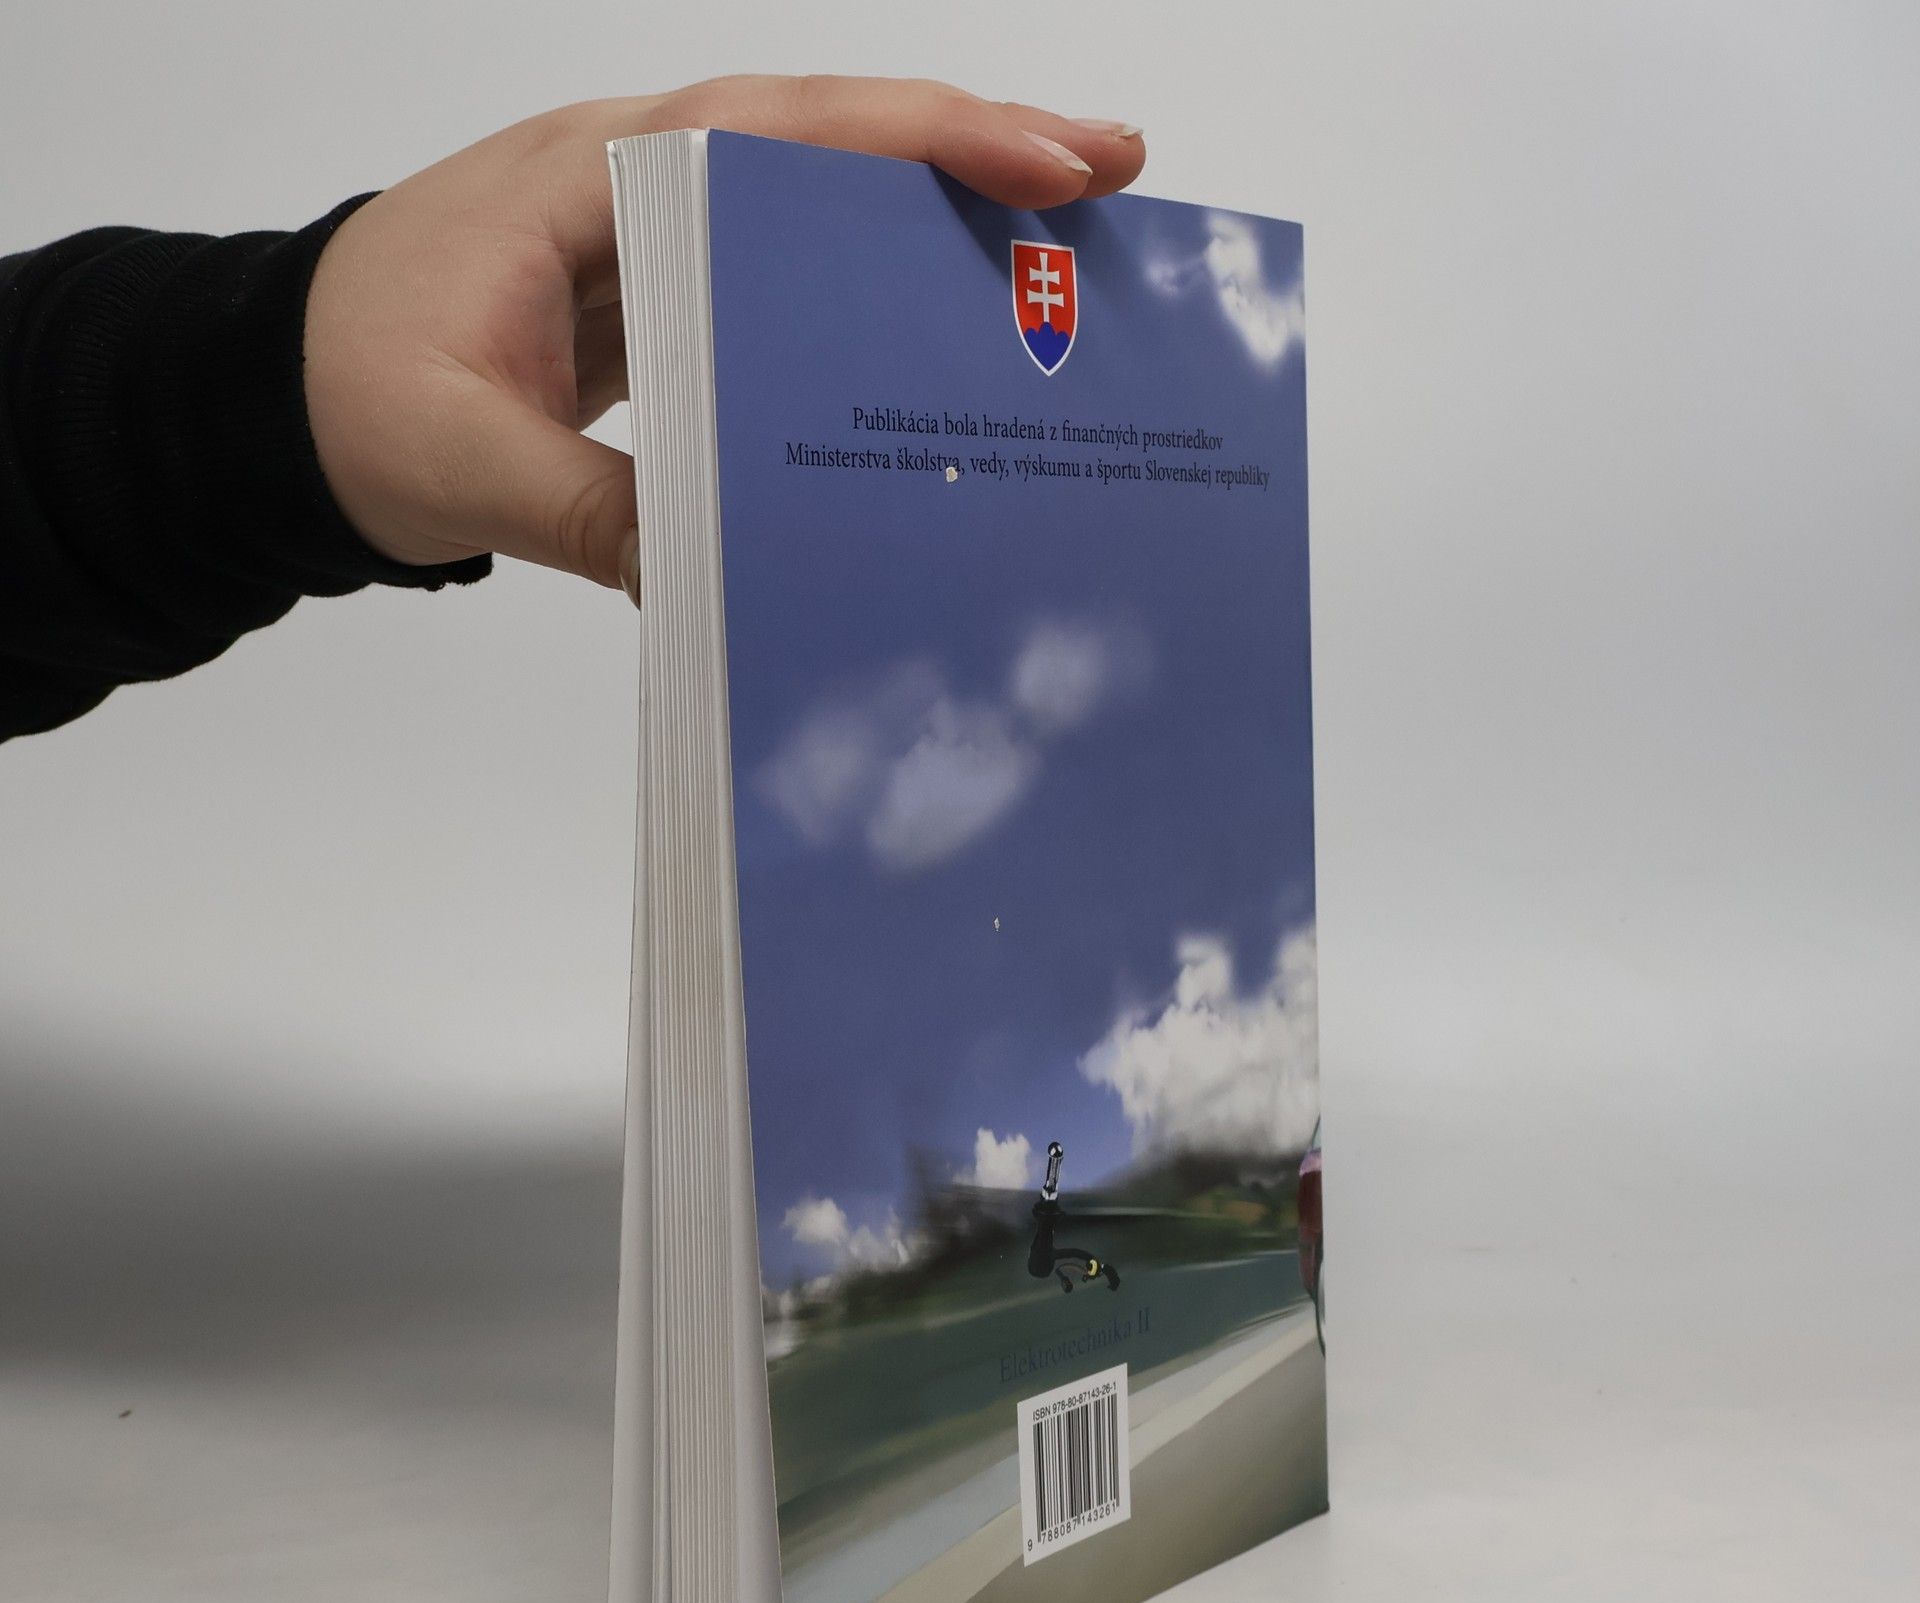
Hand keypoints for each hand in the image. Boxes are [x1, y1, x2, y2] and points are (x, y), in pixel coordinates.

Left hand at [303, 77, 1144, 598]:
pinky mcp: (667, 295)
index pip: (779, 129)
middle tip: (1113, 177)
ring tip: (1069, 236)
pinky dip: (876, 282)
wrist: (280, 400)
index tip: (1037, 167)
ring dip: (942, 210)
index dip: (916, 142)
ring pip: (822, 195)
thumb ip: (585, 508)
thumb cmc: (345, 393)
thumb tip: (719, 576)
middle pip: (832, 138)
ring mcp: (657, 233)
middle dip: (976, 149)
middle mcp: (639, 179)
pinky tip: (945, 318)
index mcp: (594, 179)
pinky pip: (790, 268)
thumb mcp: (457, 458)